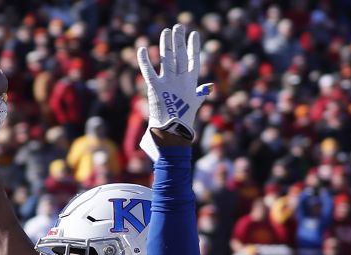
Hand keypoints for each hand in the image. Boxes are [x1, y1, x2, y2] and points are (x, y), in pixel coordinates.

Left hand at [136, 23, 212, 160]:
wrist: (173, 133)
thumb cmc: (183, 120)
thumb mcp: (195, 103)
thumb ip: (200, 92)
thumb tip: (209, 86)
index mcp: (191, 82)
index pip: (193, 60)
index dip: (193, 46)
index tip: (193, 34)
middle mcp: (181, 80)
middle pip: (180, 55)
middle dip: (179, 40)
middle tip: (177, 26)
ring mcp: (169, 83)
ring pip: (167, 59)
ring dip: (166, 44)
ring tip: (166, 31)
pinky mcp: (156, 88)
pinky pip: (148, 71)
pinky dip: (144, 60)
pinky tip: (141, 49)